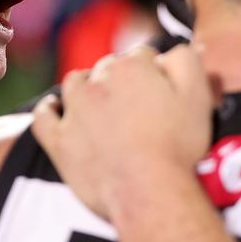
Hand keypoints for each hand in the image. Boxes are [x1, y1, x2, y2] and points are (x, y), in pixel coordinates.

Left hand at [31, 44, 214, 219]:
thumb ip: (186, 61)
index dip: (157, 72)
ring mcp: (75, 111)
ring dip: (88, 87)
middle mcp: (98, 82)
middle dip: (124, 80)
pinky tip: (58, 111)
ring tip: (104, 104)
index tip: (165, 92)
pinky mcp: (60, 141)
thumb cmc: (177, 145)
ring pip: (76, 83)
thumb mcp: (197, 95)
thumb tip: (180, 50)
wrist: (149, 191)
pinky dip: (50, 111)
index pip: (144, 56)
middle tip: (141, 106)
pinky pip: (43, 117)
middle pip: (110, 67)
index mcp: (132, 68)